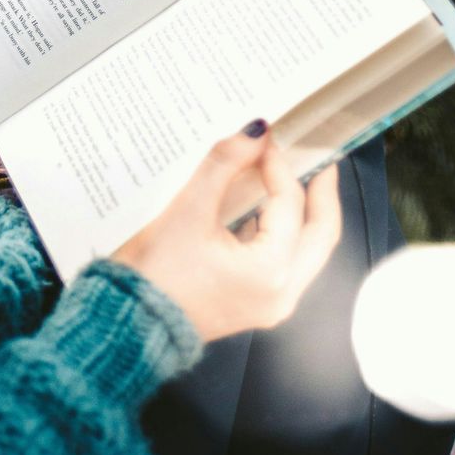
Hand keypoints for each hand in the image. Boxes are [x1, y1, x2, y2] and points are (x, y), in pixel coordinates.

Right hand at [110, 127, 340, 344]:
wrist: (130, 321)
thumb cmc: (156, 276)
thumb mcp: (189, 210)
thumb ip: (225, 164)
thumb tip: (254, 133)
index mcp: (271, 271)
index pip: (289, 203)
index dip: (278, 165)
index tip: (264, 138)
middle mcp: (281, 293)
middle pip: (321, 234)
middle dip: (323, 194)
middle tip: (320, 160)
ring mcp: (271, 304)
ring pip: (308, 251)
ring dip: (305, 215)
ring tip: (294, 180)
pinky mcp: (255, 305)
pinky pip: (287, 264)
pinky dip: (285, 233)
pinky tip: (266, 211)